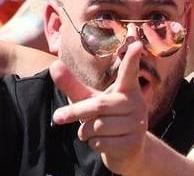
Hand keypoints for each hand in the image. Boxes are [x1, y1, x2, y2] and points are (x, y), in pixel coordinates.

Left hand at [50, 42, 148, 173]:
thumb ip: (72, 84)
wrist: (125, 150)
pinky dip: (93, 144)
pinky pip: (103, 143)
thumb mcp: (88, 99)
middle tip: (57, 117)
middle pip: (98, 106)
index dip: (132, 59)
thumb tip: (54, 64)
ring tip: (90, 132)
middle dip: (75, 112)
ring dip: (85, 132)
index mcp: (126, 89)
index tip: (137, 43)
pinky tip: (100, 143)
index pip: (129, 72)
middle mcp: (136, 104)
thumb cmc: (105, 118)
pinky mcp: (136, 143)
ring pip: (98, 127)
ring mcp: (139, 124)